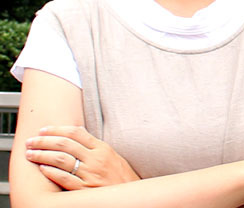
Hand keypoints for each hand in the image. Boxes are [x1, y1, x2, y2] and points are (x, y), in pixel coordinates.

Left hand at [25, 125, 139, 189]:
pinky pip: (65, 179)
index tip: (44, 129)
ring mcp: (90, 174)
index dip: (57, 129)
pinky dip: (51, 172)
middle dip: (45, 141)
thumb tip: (76, 137)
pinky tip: (42, 169)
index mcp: (102, 148)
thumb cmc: (122, 177)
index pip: (76, 132)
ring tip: (31, 154)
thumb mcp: (112, 156)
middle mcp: (95, 159)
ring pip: (61, 160)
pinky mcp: (85, 190)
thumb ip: (95, 147)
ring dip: (43, 155)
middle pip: (65, 144)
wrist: (131, 196)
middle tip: (31, 140)